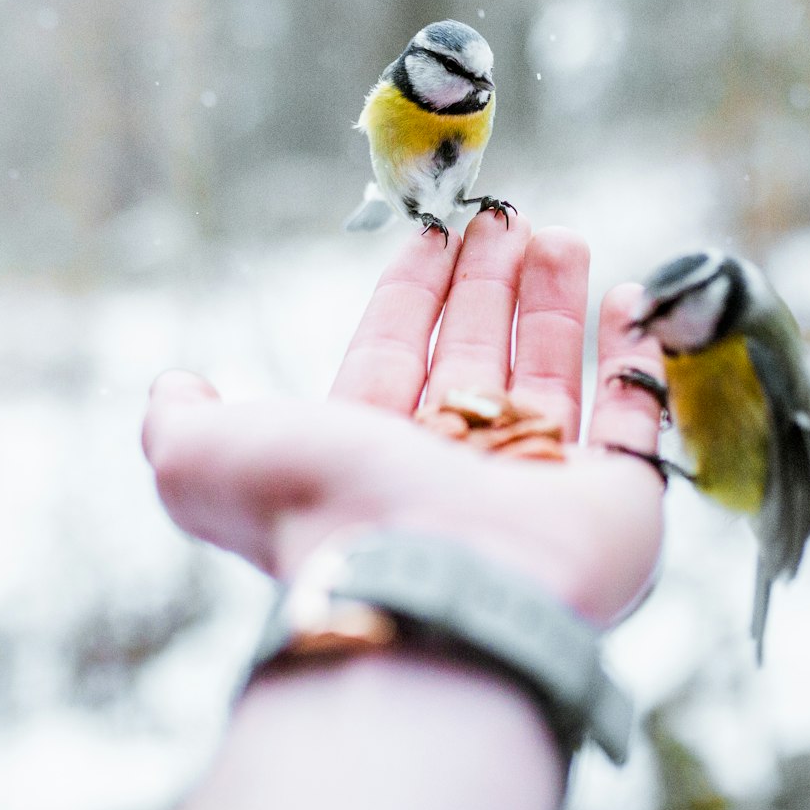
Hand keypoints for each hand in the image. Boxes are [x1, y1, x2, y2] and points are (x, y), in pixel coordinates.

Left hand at [143, 214, 666, 624]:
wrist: (436, 593)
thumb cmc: (328, 514)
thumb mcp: (210, 461)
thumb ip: (183, 421)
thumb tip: (175, 385)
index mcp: (373, 455)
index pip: (397, 351)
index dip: (415, 287)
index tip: (438, 228)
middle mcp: (453, 472)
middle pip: (476, 354)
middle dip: (489, 282)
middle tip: (509, 216)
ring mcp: (537, 488)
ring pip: (550, 378)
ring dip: (555, 304)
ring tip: (563, 236)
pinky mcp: (613, 503)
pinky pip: (631, 421)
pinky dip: (634, 361)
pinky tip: (630, 299)